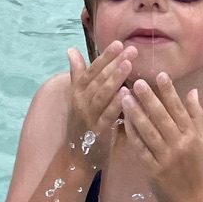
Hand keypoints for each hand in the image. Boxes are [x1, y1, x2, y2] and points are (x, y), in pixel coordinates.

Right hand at [64, 40, 138, 169]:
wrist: (76, 158)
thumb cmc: (81, 126)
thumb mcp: (77, 98)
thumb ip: (78, 75)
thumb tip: (71, 50)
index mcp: (77, 93)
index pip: (91, 70)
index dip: (105, 57)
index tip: (119, 43)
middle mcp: (81, 102)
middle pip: (98, 79)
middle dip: (114, 63)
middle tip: (131, 50)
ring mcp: (88, 117)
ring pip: (102, 94)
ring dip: (115, 79)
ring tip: (129, 65)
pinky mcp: (97, 132)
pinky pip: (107, 115)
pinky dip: (116, 104)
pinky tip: (127, 94)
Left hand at [120, 72, 202, 201]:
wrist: (190, 198)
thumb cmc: (194, 167)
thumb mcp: (200, 140)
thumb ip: (195, 115)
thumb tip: (193, 91)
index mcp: (191, 135)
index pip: (178, 109)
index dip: (169, 91)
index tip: (160, 74)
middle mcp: (179, 144)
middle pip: (162, 117)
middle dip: (149, 98)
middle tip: (136, 81)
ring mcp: (165, 157)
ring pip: (148, 131)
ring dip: (136, 113)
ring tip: (124, 96)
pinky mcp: (152, 169)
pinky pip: (140, 148)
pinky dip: (132, 133)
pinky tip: (123, 120)